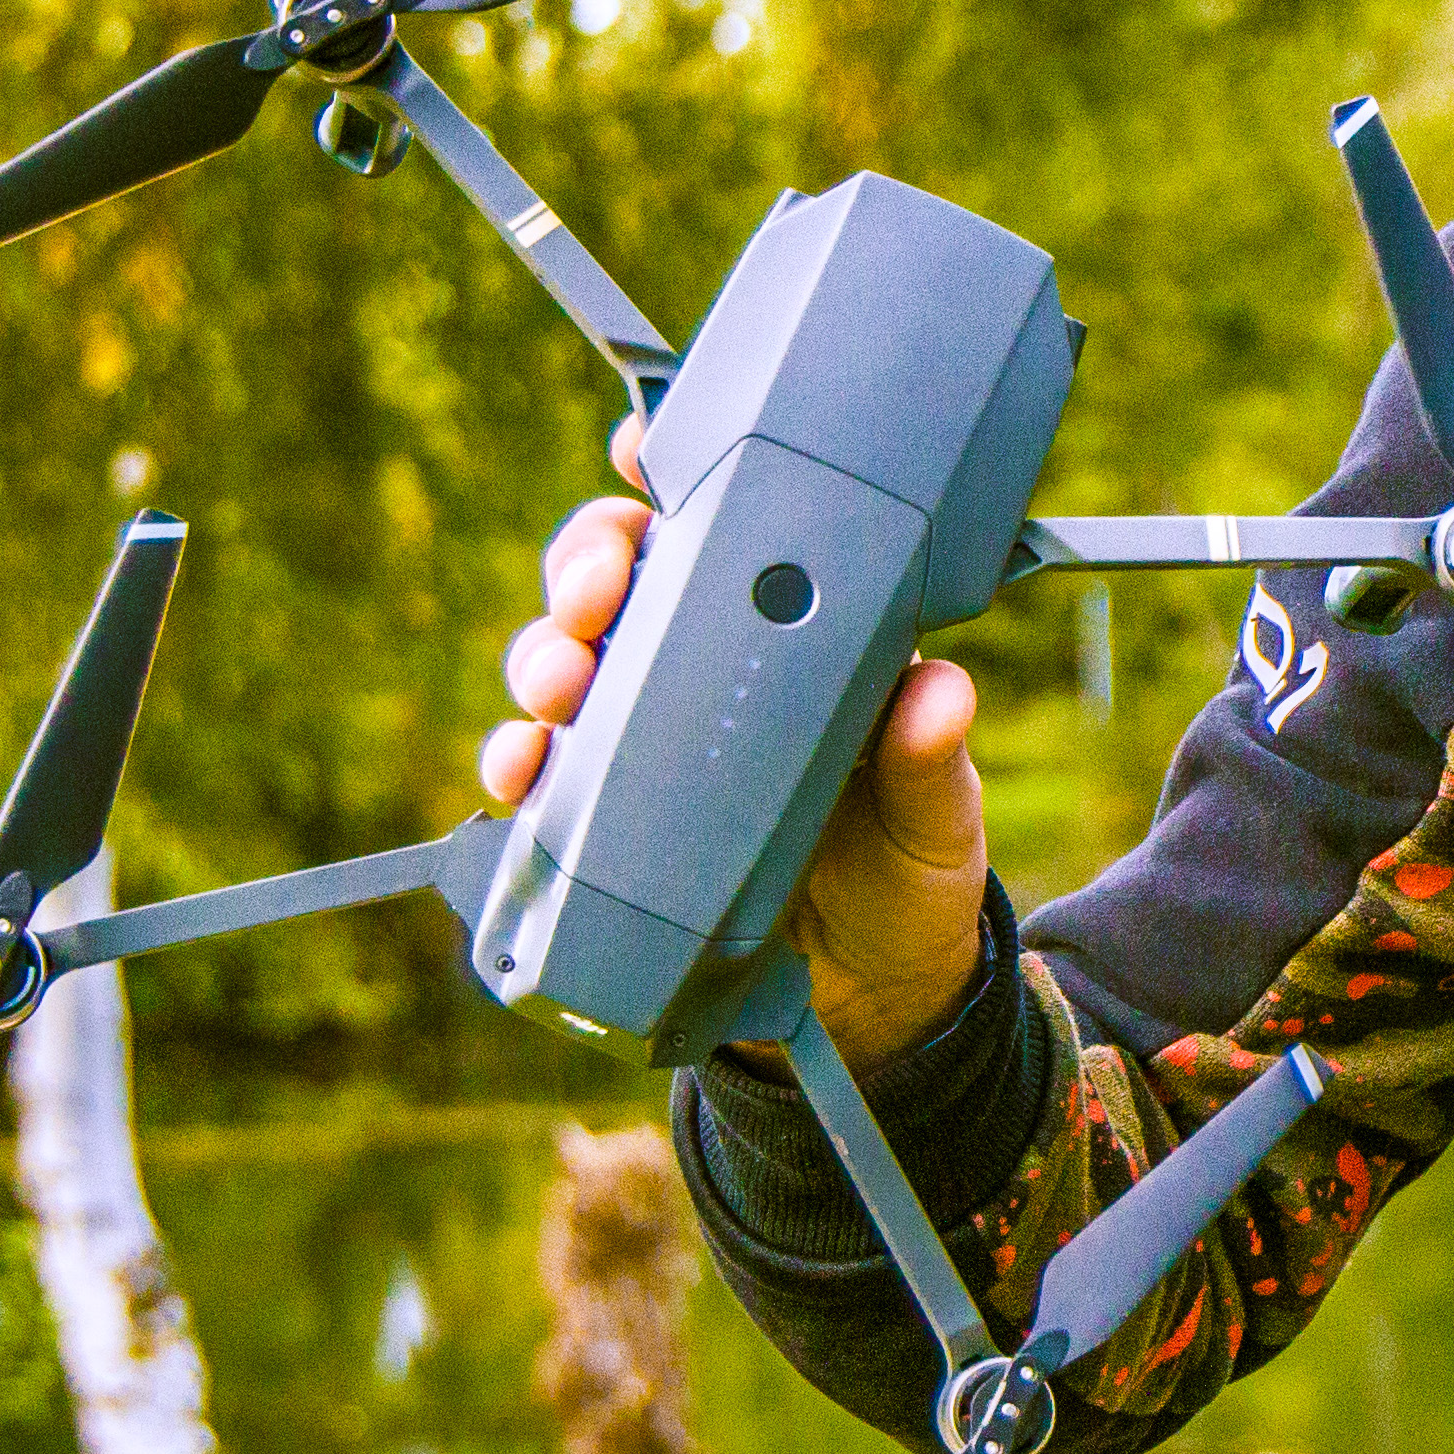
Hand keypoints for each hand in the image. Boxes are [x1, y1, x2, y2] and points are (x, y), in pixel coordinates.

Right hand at [476, 483, 990, 1066]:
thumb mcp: (938, 817)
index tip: (637, 455)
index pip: (722, 531)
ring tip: (559, 685)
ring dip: (542, 659)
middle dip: (587, 567)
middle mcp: (706, 672)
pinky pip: (539, 772)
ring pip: (564, 663)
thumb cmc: (911, 875)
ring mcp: (646, 742)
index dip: (668, 477)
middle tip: (596, 595)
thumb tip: (940, 691)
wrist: (870, 997)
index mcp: (789, 637)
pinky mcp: (604, 818)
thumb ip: (930, 756)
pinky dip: (514, 760)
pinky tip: (519, 769)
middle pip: (617, 581)